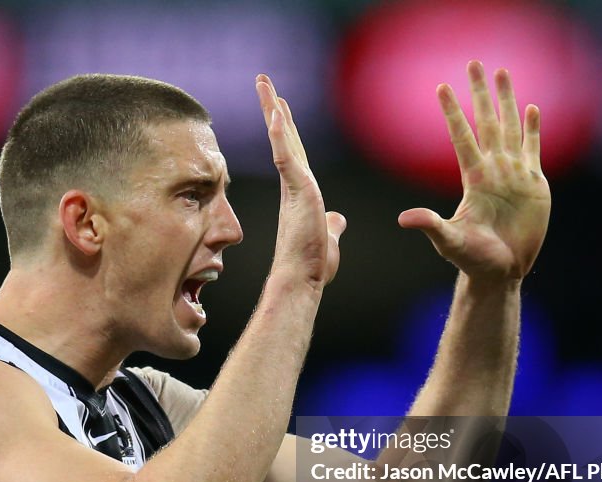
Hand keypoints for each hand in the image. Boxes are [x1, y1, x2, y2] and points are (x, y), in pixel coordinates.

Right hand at [256, 74, 345, 287]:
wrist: (301, 280)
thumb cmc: (311, 265)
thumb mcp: (329, 237)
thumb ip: (332, 225)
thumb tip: (338, 219)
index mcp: (300, 192)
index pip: (292, 151)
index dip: (284, 127)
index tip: (278, 105)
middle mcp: (293, 184)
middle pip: (283, 137)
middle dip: (272, 107)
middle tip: (263, 81)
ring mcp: (294, 186)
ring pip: (282, 139)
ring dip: (272, 109)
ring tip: (264, 84)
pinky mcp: (297, 191)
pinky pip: (286, 156)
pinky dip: (279, 134)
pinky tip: (275, 112)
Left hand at [398, 61, 549, 282]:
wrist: (502, 272)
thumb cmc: (473, 259)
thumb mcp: (449, 241)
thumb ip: (430, 226)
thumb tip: (404, 220)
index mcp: (472, 179)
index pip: (461, 136)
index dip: (452, 113)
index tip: (440, 88)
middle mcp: (492, 170)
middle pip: (486, 122)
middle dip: (480, 93)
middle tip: (474, 63)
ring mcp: (513, 175)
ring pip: (509, 128)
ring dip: (506, 101)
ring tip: (502, 73)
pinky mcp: (533, 184)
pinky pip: (532, 149)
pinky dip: (532, 129)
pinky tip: (531, 109)